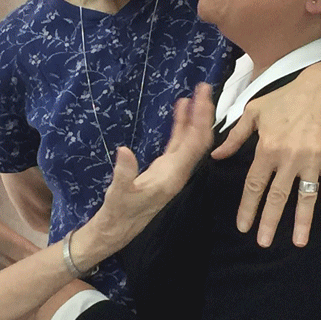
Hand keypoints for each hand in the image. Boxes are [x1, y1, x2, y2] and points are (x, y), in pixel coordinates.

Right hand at [86, 83, 213, 252]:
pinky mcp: (163, 169)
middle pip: (197, 139)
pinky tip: (180, 111)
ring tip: (196, 94)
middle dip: (202, 114)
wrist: (115, 231)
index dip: (200, 120)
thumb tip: (124, 151)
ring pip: (189, 140)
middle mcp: (177, 171)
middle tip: (205, 88)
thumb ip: (124, 174)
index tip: (203, 97)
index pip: (194, 143)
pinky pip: (177, 144)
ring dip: (193, 118)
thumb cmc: (118, 214)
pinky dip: (180, 126)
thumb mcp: (118, 194)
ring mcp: (171, 169)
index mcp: (172, 176)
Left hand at [210, 63, 320, 247]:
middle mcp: (289, 158)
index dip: (247, 207)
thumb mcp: (254, 112)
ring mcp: (313, 160)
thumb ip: (235, 137)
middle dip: (269, 221)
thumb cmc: (285, 99)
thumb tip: (216, 156)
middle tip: (263, 243)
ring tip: (298, 242)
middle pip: (278, 196)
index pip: (254, 184)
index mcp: (267, 148)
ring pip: (306, 197)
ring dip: (302, 221)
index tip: (243, 226)